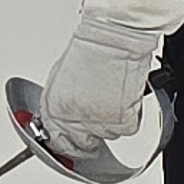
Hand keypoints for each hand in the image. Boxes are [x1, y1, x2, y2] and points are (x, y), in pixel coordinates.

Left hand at [40, 16, 160, 145]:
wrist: (113, 38)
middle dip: (88, 137)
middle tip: (96, 120)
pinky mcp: (124, 119)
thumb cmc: (89, 49)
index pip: (58, 141)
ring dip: (109, 123)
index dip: (67, 144)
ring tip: (109, 97)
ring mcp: (101, 121)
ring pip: (107, 135)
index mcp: (56, 109)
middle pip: (82, 144)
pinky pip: (126, 129)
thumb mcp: (60, 79)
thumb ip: (59, 105)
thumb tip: (61, 118)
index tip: (72, 145)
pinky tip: (121, 98)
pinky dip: (127, 117)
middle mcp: (76, 119)